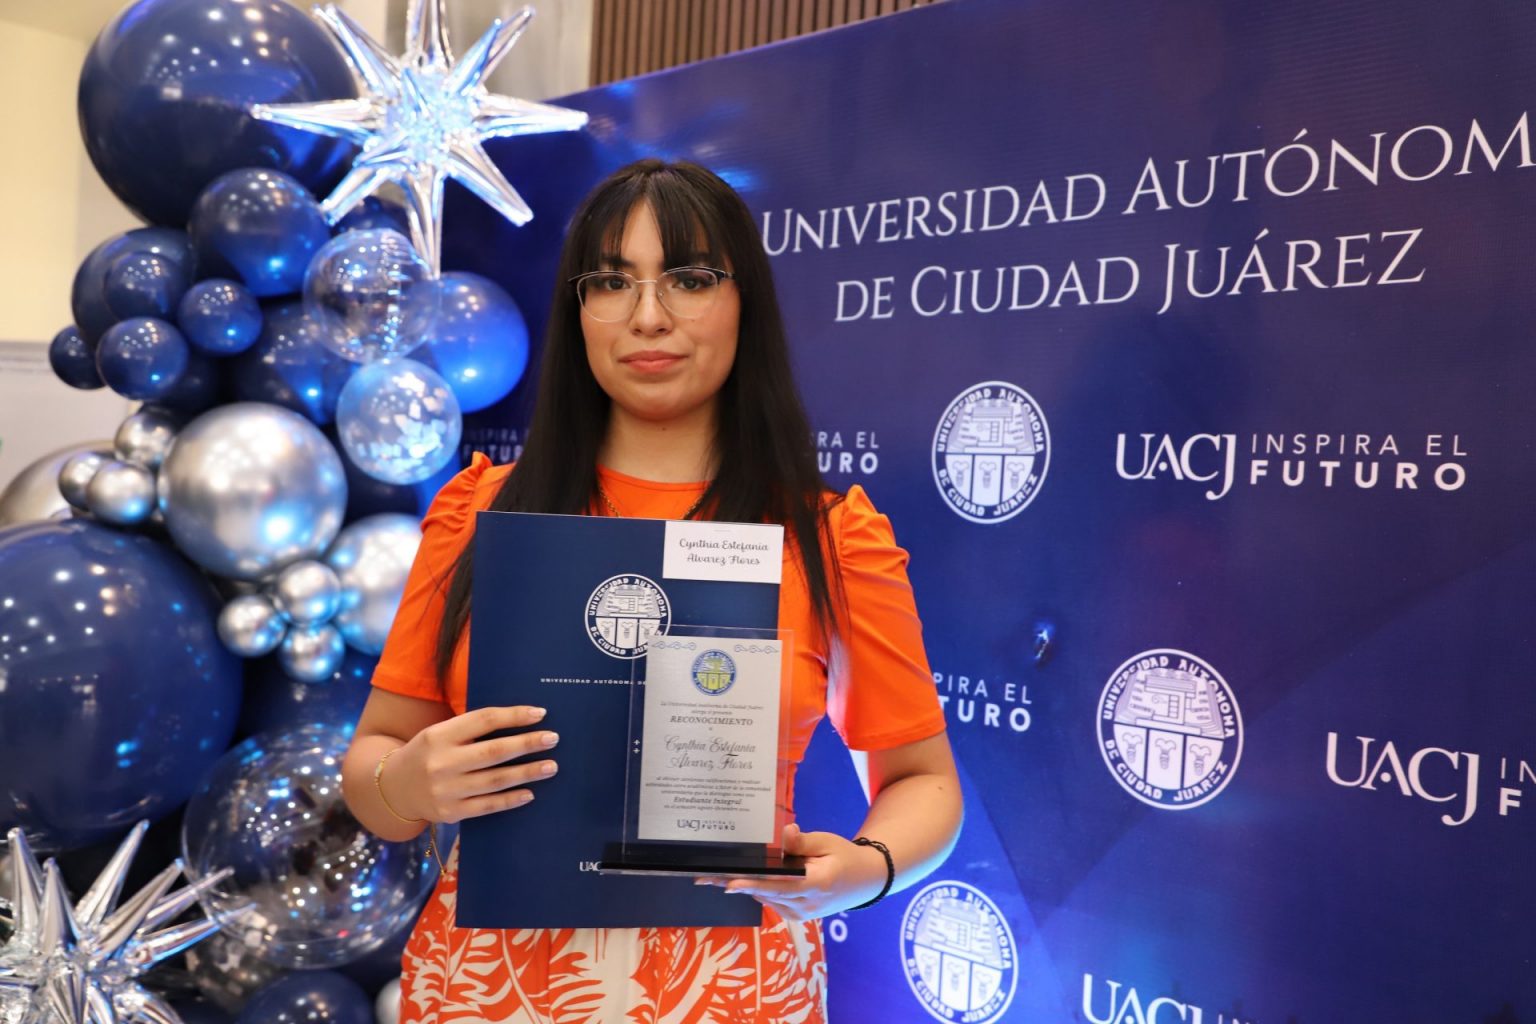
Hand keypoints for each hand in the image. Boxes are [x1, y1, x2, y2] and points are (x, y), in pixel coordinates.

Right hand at [381, 705, 559, 823]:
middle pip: (493, 751)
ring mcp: (445, 790)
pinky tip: (530, 793)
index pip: (483, 720)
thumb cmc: (428, 754)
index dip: (514, 716)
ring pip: (494, 780)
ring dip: (527, 772)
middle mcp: (441, 762)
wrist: (393, 788)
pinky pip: (487, 806)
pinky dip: (510, 799)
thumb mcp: (440, 733)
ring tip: (551, 766)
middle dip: (527, 744)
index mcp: (439, 735)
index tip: (540, 713)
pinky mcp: (450, 813)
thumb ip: (471, 729)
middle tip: (553, 738)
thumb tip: (520, 721)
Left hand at [694, 824, 887, 921]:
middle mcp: (807, 905)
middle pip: (766, 894)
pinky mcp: (798, 916)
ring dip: (742, 889)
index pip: (778, 886)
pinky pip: (772, 903)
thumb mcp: (826, 842)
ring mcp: (803, 914)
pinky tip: (737, 882)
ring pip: (766, 900)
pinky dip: (757, 892)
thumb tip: (785, 833)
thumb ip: (802, 842)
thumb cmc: (844, 856)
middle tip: (705, 876)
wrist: (865, 880)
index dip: (752, 885)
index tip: (729, 884)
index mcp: (816, 884)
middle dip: (735, 885)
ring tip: (712, 878)